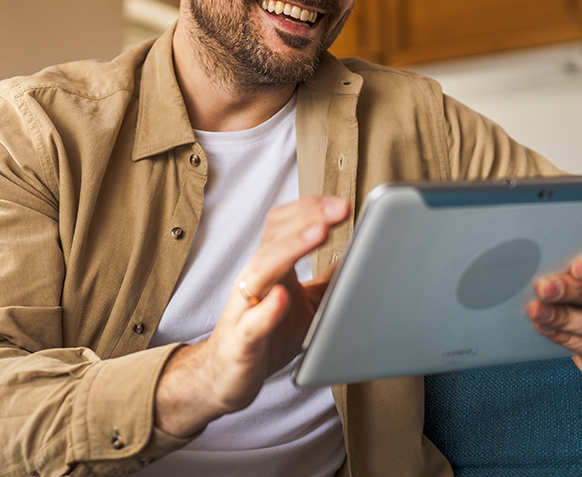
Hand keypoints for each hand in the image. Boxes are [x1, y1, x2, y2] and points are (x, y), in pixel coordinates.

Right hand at [154, 195, 348, 435]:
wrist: (225, 377)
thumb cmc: (266, 336)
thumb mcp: (305, 303)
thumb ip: (327, 280)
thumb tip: (356, 255)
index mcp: (270, 267)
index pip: (282, 225)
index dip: (310, 210)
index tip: (341, 204)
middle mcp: (254, 280)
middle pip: (274, 238)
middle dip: (307, 218)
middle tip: (338, 208)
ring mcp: (245, 309)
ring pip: (262, 270)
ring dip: (291, 249)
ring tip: (319, 232)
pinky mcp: (242, 341)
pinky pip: (252, 323)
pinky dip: (267, 310)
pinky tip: (283, 298)